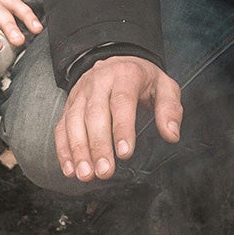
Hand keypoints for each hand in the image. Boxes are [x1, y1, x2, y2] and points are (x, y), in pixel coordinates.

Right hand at [54, 55, 183, 180]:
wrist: (117, 59)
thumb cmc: (143, 80)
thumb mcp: (165, 87)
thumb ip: (170, 109)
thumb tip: (171, 135)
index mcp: (125, 75)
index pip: (121, 102)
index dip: (122, 128)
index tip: (125, 154)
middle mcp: (99, 82)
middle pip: (95, 114)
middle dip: (98, 146)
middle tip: (104, 172)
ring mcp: (81, 93)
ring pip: (74, 121)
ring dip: (78, 151)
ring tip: (85, 175)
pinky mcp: (69, 105)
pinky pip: (62, 127)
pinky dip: (64, 150)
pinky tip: (70, 169)